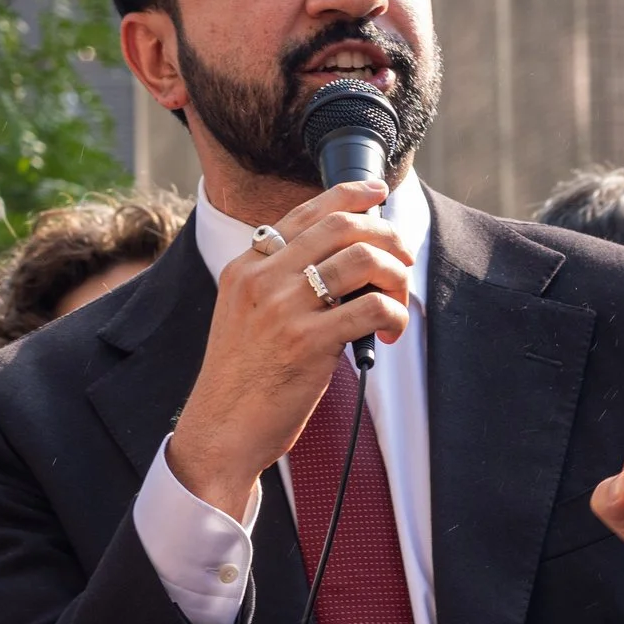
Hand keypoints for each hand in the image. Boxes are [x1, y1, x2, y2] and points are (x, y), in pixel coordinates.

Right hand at [164, 181, 413, 517]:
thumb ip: (278, 282)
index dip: (348, 195)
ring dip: (396, 276)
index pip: (304, 212)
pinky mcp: (308, 342)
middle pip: (341, 226)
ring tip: (398, 300)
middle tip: (403, 257)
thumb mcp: (244, 314)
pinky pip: (371, 307)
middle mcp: (262, 278)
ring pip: (362, 259)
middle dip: (386, 234)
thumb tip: (341, 260)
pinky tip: (390, 333)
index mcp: (246, 266)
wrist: (221, 429)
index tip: (377, 194)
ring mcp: (283, 308)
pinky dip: (394, 315)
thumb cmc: (240, 378)